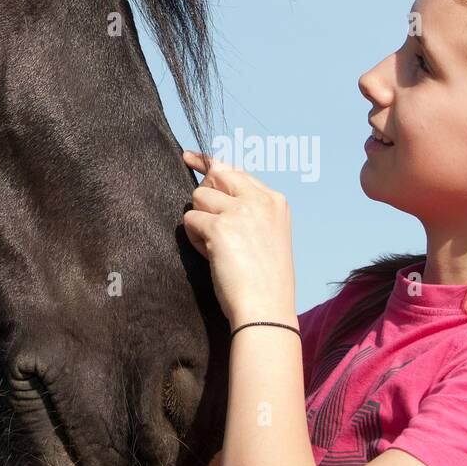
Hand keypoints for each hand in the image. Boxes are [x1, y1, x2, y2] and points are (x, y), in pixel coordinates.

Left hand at [181, 150, 296, 329]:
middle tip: (204, 217)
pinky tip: (211, 256)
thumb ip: (250, 211)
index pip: (236, 171)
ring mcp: (240, 211)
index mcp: (275, 201)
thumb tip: (213, 191)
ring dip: (199, 222)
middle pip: (216, 176)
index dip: (210, 164)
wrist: (266, 308)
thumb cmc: (266, 281)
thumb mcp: (269, 235)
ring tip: (216, 248)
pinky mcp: (220, 227)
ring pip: (199, 197)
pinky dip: (194, 239)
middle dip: (203, 193)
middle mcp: (260, 200)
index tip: (191, 157)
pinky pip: (190, 220)